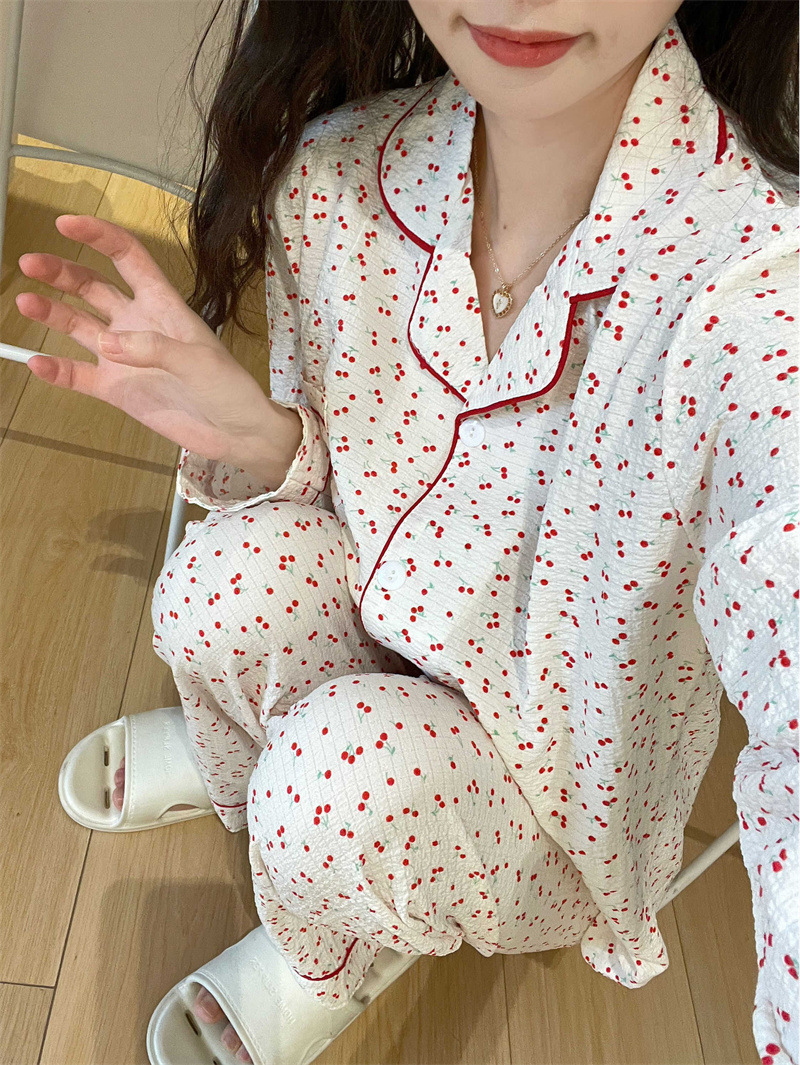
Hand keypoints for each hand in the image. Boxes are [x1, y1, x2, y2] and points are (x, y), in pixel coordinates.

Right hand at [16, 214, 274, 464]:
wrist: (237, 434)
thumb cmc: (230, 389)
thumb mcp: (199, 361)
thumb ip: (154, 348)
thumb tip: (108, 343)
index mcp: (163, 304)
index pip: (127, 258)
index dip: (99, 236)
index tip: (67, 224)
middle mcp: (138, 324)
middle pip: (92, 286)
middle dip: (61, 272)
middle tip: (30, 263)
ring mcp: (124, 357)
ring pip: (79, 325)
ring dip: (52, 312)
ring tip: (25, 302)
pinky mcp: (117, 389)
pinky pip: (79, 375)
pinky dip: (57, 370)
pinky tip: (36, 362)